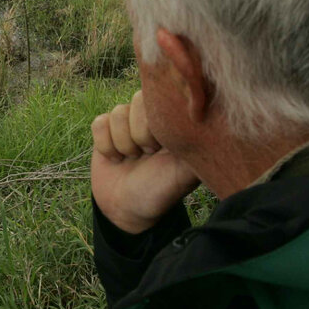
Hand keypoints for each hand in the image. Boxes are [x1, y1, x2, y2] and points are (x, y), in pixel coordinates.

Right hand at [91, 90, 198, 232]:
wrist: (127, 210)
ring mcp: (128, 122)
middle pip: (138, 100)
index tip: (160, 150)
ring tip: (132, 159)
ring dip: (122, 143)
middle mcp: (151, 117)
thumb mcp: (183, 173)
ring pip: (117, 112)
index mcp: (172, 122)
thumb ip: (196, 148)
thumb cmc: (158, 192)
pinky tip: (115, 158)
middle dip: (139, 135)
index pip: (162, 98)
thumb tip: (208, 125)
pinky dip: (105, 145)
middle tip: (147, 155)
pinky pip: (99, 123)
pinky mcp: (106, 130)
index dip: (155, 126)